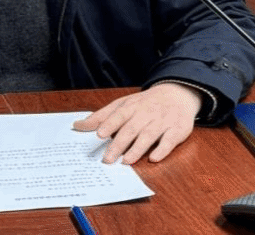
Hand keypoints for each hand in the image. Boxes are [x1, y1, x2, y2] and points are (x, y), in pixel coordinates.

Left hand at [72, 83, 202, 164]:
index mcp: (131, 107)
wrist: (177, 93)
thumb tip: (77, 126)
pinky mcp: (176, 130)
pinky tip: (154, 158)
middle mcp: (146, 114)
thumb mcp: (123, 104)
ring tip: (126, 161)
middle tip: (107, 159)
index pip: (119, 115)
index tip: (99, 134)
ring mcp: (162, 122)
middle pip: (131, 129)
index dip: (109, 124)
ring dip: (137, 149)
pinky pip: (169, 140)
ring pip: (149, 135)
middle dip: (119, 144)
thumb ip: (101, 116)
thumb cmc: (144, 103)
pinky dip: (162, 149)